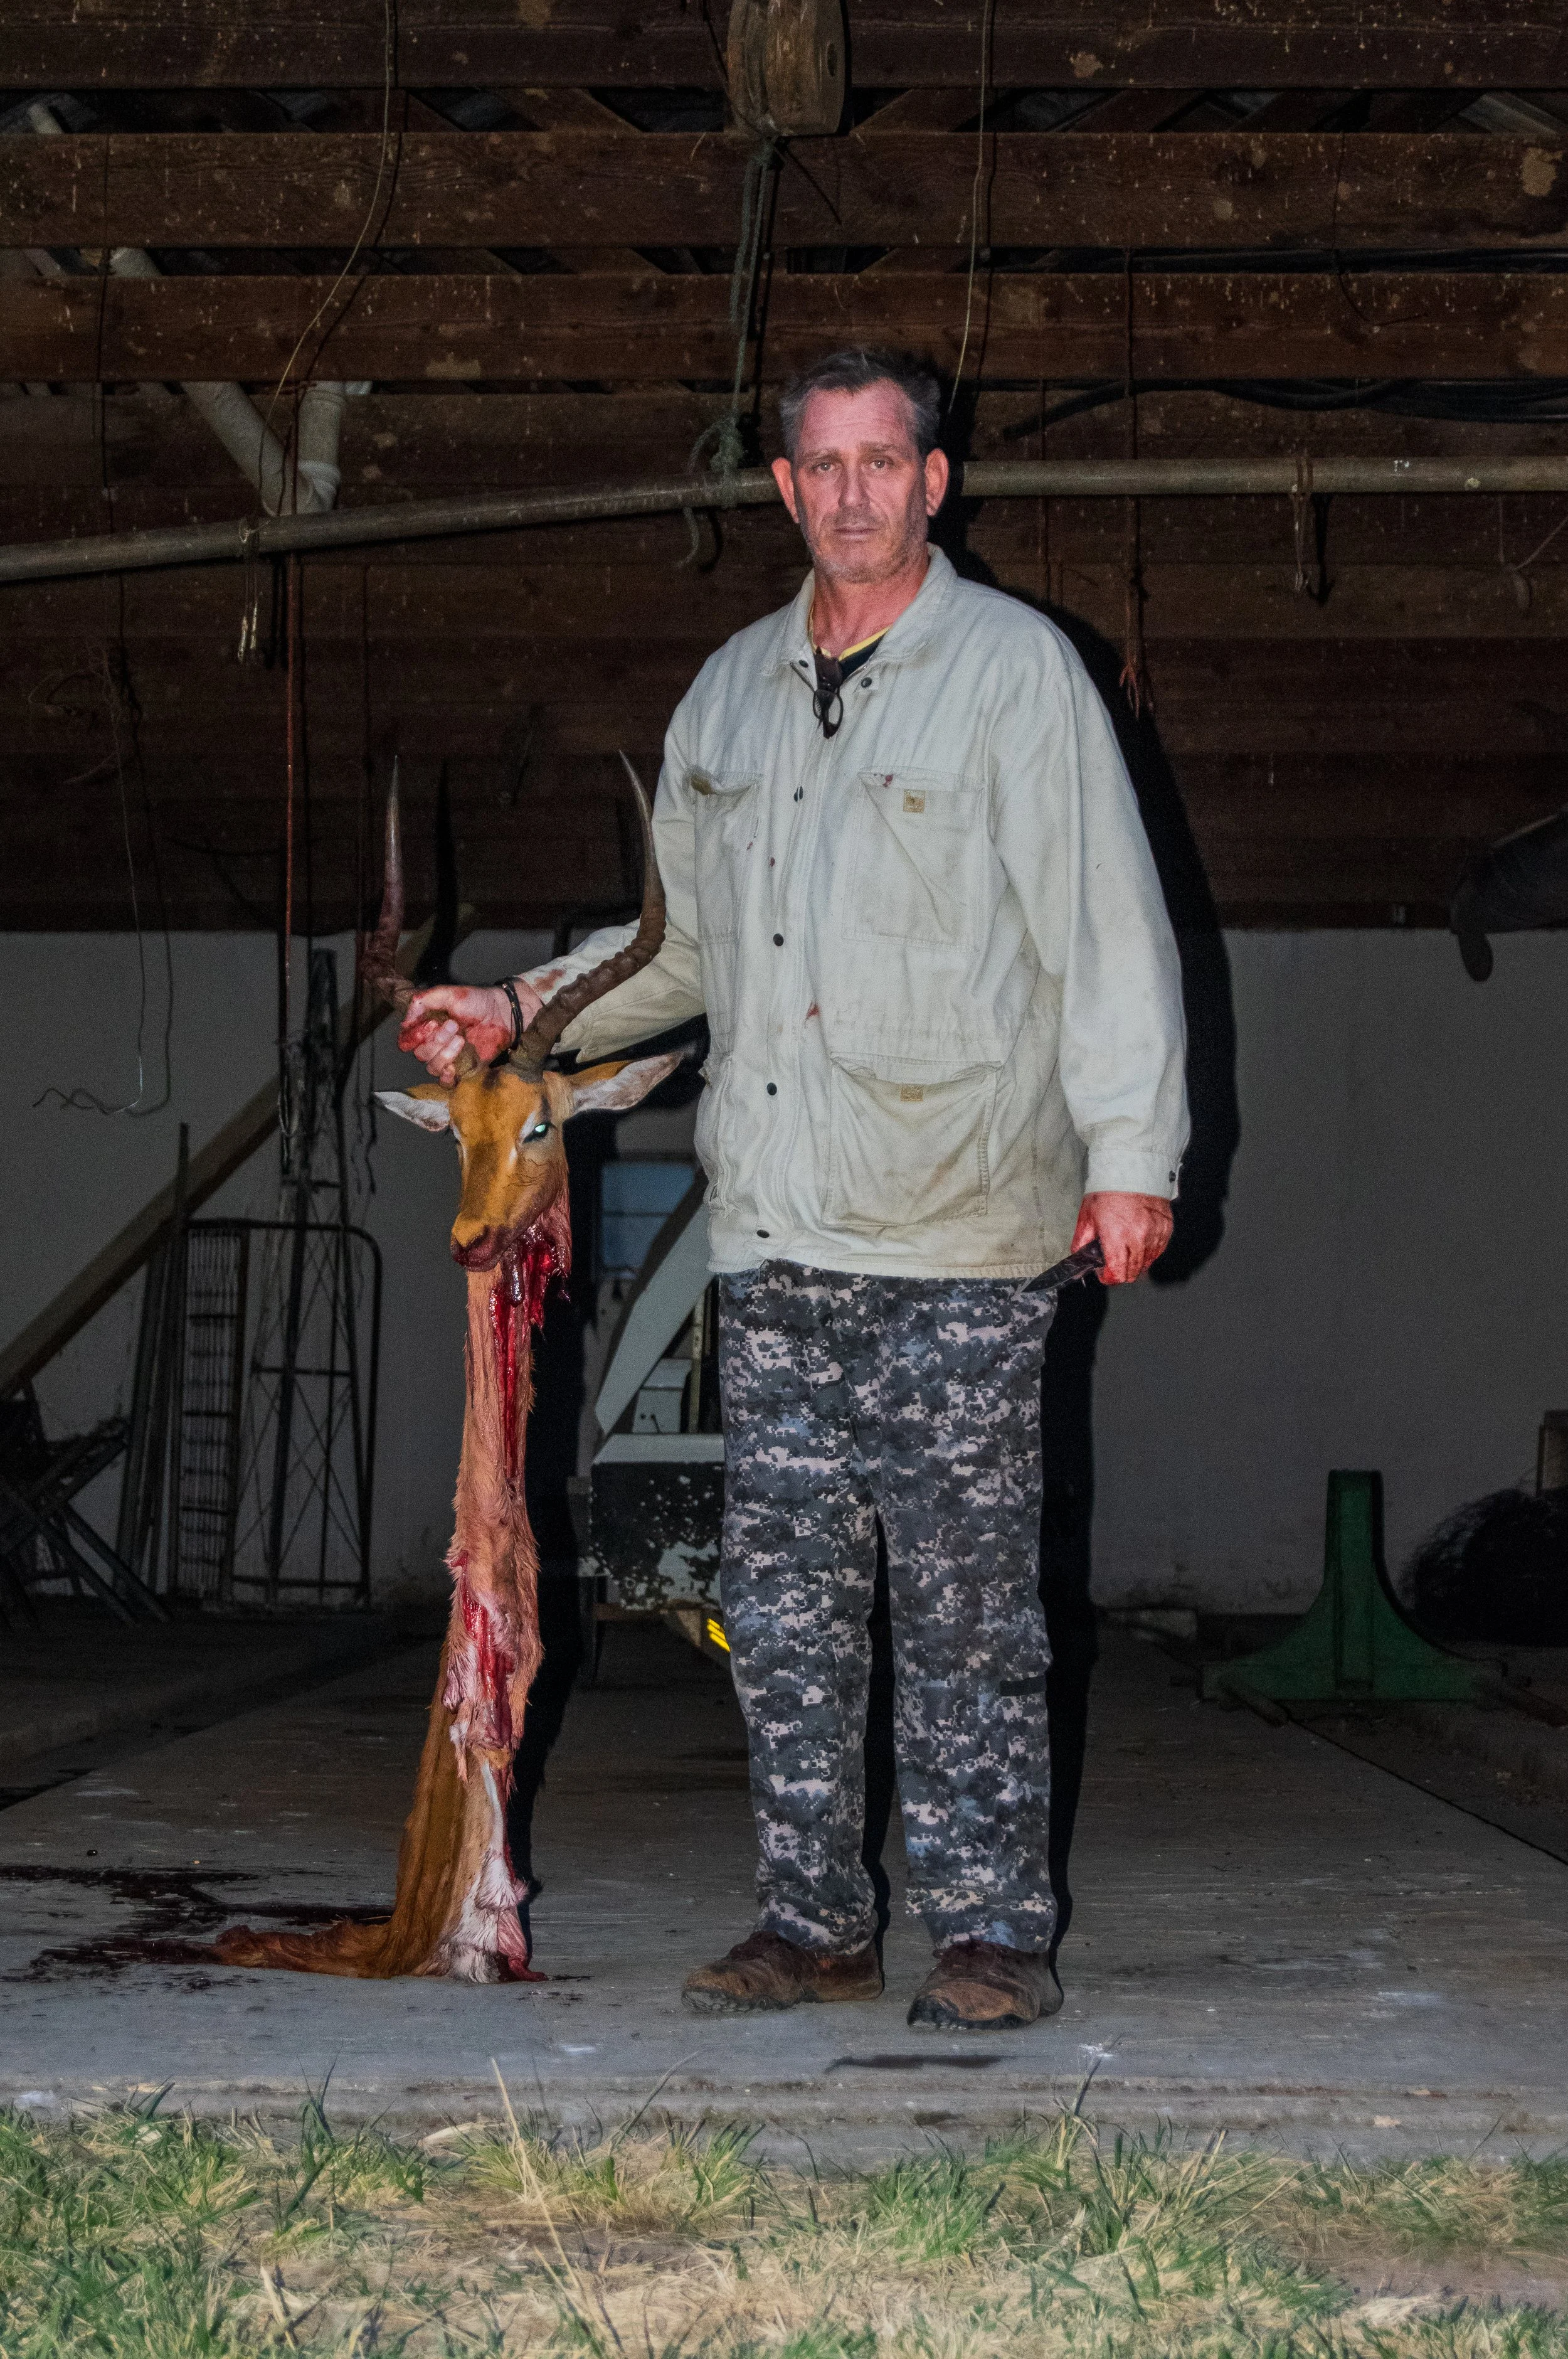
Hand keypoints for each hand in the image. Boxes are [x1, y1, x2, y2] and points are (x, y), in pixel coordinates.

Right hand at [399, 982, 541, 1083]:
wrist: (502, 1012)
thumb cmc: (477, 1001)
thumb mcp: (448, 994)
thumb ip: (423, 1001)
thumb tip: (406, 1022)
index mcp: (426, 1027)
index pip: (406, 1041)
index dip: (413, 1037)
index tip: (430, 1024)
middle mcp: (434, 1044)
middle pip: (420, 1054)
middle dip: (435, 1040)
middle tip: (453, 1025)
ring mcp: (448, 1058)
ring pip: (432, 1067)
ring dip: (444, 1054)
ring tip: (461, 1038)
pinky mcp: (462, 1069)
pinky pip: (446, 1083)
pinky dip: (447, 1078)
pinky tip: (454, 1067)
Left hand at [1070, 1190, 1173, 1285]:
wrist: (1130, 1171)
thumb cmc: (1108, 1191)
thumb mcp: (1086, 1217)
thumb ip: (1081, 1243)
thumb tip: (1080, 1260)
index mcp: (1117, 1236)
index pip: (1117, 1273)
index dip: (1108, 1277)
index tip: (1104, 1274)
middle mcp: (1138, 1237)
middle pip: (1133, 1273)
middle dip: (1120, 1271)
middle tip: (1113, 1261)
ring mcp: (1155, 1233)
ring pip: (1147, 1263)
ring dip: (1135, 1262)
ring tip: (1125, 1248)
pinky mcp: (1166, 1228)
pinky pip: (1158, 1250)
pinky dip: (1148, 1251)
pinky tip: (1138, 1241)